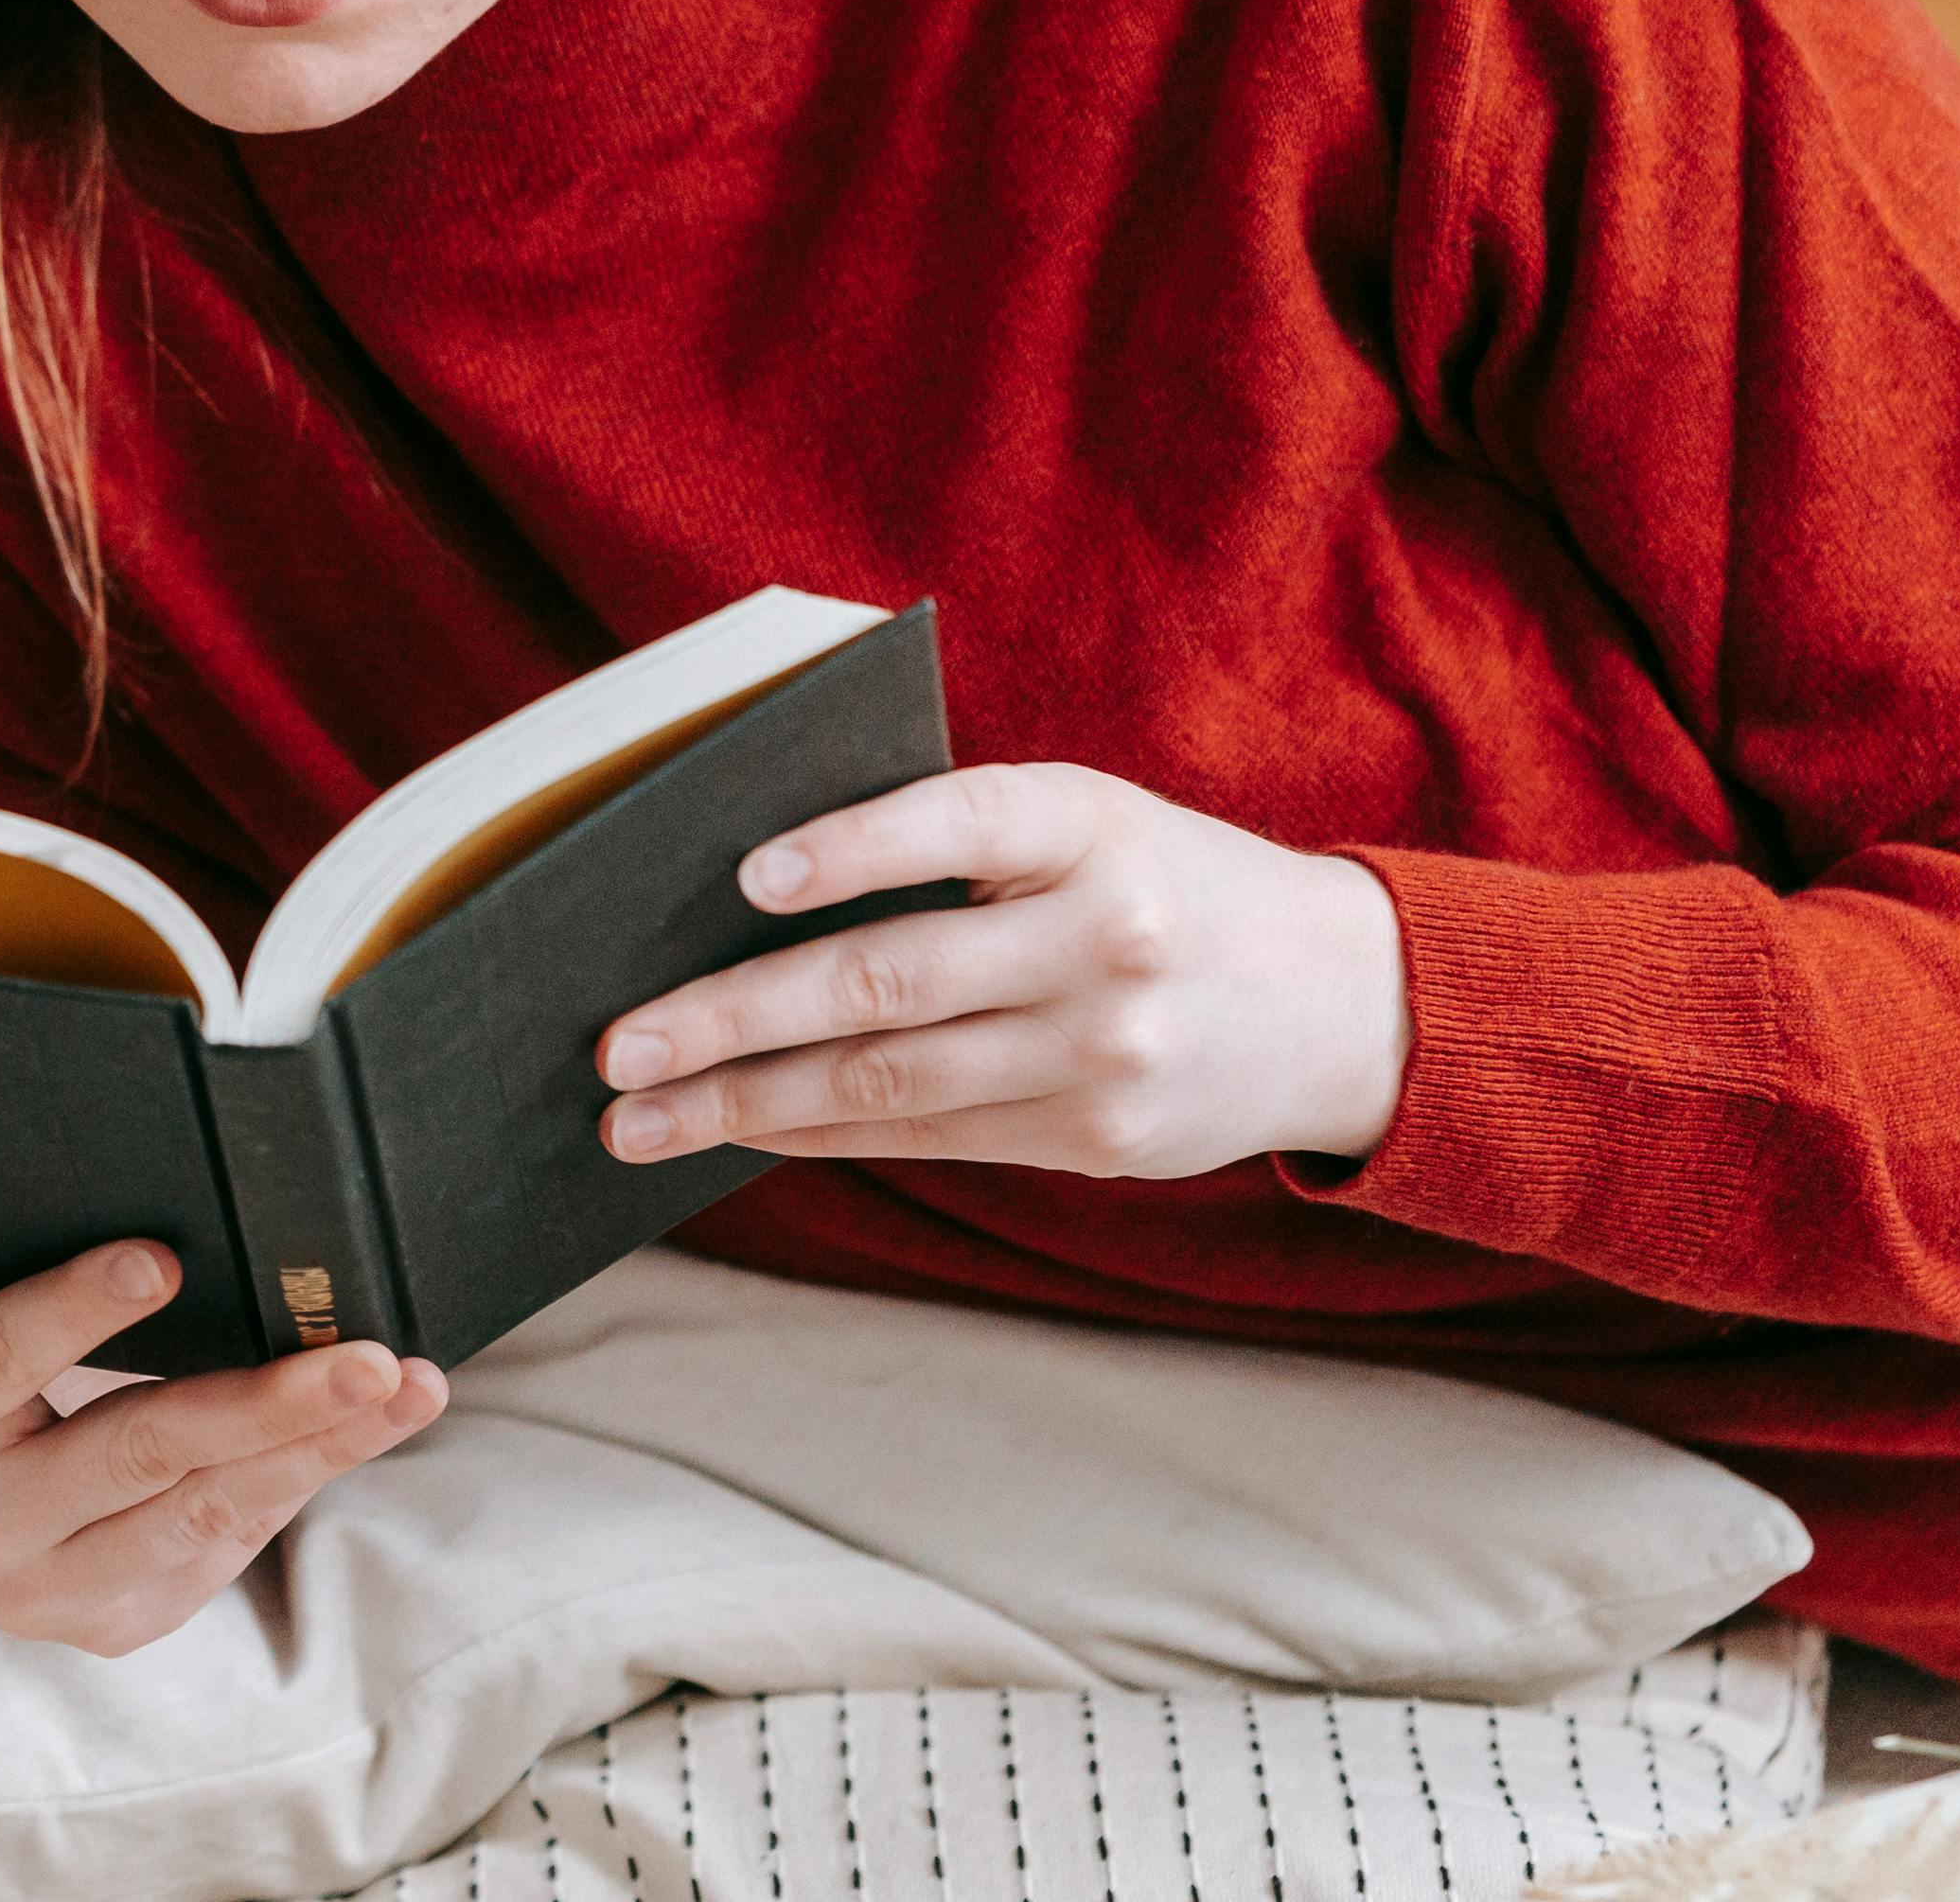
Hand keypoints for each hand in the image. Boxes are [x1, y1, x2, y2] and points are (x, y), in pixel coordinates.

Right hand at [0, 1240, 451, 1655]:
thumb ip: (30, 1252)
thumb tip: (179, 1186)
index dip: (77, 1309)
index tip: (166, 1259)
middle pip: (135, 1451)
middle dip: (267, 1400)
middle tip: (369, 1356)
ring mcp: (39, 1593)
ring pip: (204, 1510)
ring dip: (321, 1444)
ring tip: (408, 1386)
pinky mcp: (111, 1624)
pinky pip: (226, 1541)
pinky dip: (303, 1475)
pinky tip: (370, 1426)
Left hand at [595, 763, 1409, 1178]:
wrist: (1343, 1000)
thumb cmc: (1161, 880)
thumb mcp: (1088, 821)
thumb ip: (955, 839)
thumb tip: (748, 886)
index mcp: (1089, 824)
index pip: (956, 823)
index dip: (850, 847)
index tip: (744, 875)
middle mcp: (1101, 939)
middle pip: (887, 982)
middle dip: (733, 1018)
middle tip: (616, 1045)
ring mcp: (1103, 1051)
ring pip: (888, 1082)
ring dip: (743, 1102)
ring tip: (636, 1116)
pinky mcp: (1097, 1138)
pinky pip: (927, 1134)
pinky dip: (816, 1131)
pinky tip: (736, 1127)